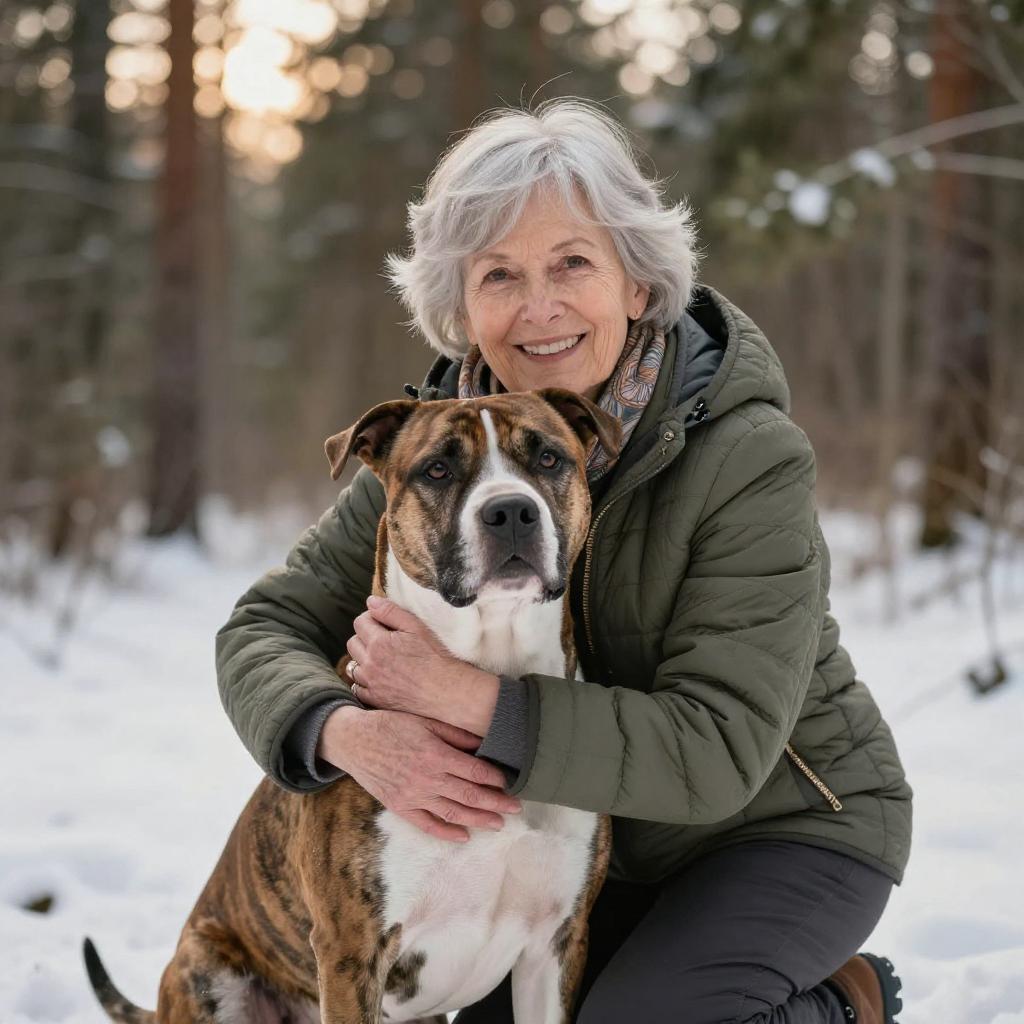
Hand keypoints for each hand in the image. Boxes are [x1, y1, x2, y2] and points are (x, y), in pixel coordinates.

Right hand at [318, 705, 521, 841]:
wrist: (353, 741)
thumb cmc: (390, 725)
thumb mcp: (424, 721)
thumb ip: (454, 734)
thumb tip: (484, 743)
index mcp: (435, 754)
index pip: (475, 771)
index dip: (496, 779)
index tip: (511, 781)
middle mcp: (427, 779)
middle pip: (470, 795)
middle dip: (497, 803)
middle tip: (517, 808)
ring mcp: (413, 796)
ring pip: (453, 814)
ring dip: (479, 820)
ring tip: (499, 823)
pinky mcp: (400, 807)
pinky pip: (427, 825)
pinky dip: (447, 833)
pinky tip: (464, 836)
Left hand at [346, 595, 499, 735]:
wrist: (444, 690)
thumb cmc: (434, 657)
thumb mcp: (416, 627)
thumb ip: (390, 612)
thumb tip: (370, 601)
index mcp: (378, 643)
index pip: (360, 622)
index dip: (371, 618)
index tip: (383, 623)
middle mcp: (369, 664)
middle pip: (352, 643)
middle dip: (364, 637)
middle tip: (383, 639)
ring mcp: (370, 683)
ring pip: (353, 666)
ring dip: (363, 659)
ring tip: (382, 659)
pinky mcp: (375, 699)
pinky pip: (357, 688)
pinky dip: (363, 681)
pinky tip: (379, 677)